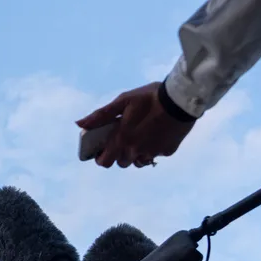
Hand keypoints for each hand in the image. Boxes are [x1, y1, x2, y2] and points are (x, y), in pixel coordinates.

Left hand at [76, 82, 195, 167]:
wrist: (180, 99)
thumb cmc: (148, 97)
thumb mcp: (122, 101)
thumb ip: (100, 115)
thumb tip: (79, 124)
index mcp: (122, 139)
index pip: (104, 162)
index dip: (100, 158)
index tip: (101, 150)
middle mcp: (136, 150)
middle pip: (121, 162)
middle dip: (119, 154)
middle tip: (123, 138)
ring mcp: (152, 152)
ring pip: (138, 162)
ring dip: (135, 154)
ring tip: (139, 136)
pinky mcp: (167, 151)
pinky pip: (155, 155)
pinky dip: (152, 148)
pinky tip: (156, 134)